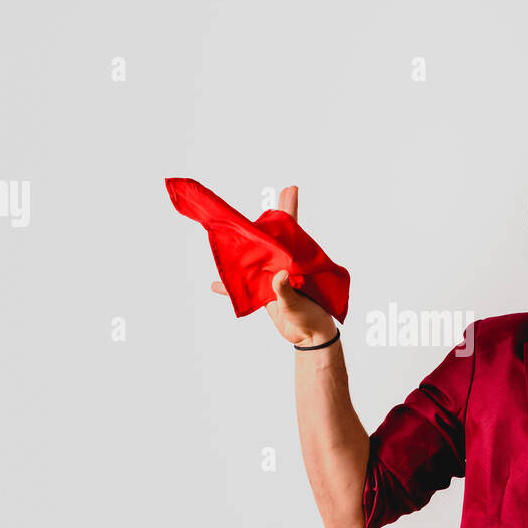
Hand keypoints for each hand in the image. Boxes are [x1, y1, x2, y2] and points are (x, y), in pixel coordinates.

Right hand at [209, 185, 337, 346]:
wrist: (309, 338)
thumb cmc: (311, 318)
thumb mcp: (298, 304)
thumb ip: (286, 291)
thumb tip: (279, 276)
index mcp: (295, 262)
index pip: (292, 231)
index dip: (289, 209)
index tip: (290, 188)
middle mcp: (283, 265)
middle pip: (270, 238)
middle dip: (264, 220)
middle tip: (262, 200)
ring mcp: (273, 278)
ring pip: (255, 258)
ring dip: (242, 249)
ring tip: (227, 235)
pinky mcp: (266, 293)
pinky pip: (244, 286)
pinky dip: (230, 285)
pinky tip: (215, 283)